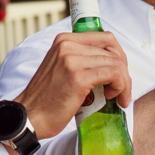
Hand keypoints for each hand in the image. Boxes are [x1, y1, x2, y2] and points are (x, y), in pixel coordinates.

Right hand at [15, 31, 129, 139]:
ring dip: (124, 82)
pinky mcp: (78, 77)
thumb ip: (80, 59)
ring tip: (119, 97)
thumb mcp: (60, 68)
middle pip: (112, 50)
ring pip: (116, 63)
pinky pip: (114, 75)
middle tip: (122, 88)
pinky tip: (111, 97)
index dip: (118, 55)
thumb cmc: (47, 98)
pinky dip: (120, 87)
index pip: (105, 38)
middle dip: (124, 70)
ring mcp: (72, 60)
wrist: (30, 117)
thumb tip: (110, 62)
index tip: (119, 73)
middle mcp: (67, 45)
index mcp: (64, 40)